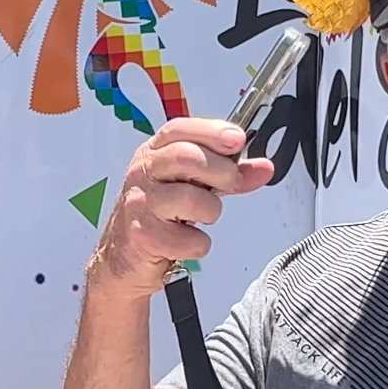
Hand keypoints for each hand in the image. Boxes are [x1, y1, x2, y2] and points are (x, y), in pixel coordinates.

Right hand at [88, 117, 276, 299]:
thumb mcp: (191, 187)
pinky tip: (186, 242)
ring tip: (201, 218)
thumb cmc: (157, 216)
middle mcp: (142, 173)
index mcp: (153, 154)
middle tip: (231, 184)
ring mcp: (139, 203)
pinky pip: (189, 239)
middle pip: (186, 157)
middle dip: (221, 171)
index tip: (237, 139)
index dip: (211, 131)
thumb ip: (228, 176)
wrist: (123, 259)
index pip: (179, 130)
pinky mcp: (143, 236)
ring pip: (192, 198)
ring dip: (211, 212)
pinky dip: (197, 244)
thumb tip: (264, 167)